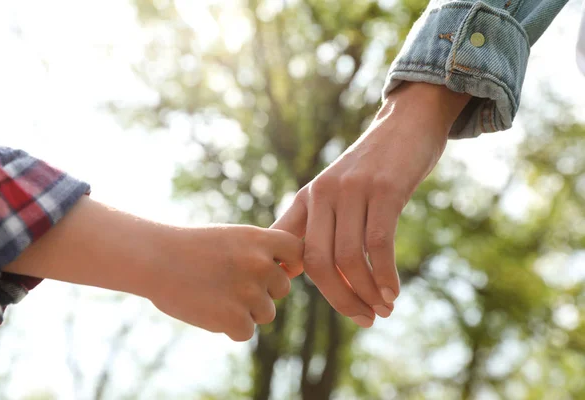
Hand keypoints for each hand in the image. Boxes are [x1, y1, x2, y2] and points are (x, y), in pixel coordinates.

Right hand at [147, 225, 302, 340]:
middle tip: (228, 283)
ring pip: (266, 313)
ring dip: (246, 310)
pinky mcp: (234, 318)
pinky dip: (229, 327)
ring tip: (215, 295)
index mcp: (260, 239)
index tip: (271, 269)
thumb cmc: (192, 247)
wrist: (155, 259)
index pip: (297, 253)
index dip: (287, 264)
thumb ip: (263, 251)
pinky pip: (246, 331)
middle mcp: (260, 264)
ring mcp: (248, 292)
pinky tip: (208, 310)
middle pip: (282, 289)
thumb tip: (292, 270)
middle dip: (261, 291)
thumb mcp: (233, 237)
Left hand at [272, 82, 470, 326]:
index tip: (341, 308)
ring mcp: (352, 190)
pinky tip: (392, 292)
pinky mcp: (383, 189)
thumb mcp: (334, 192)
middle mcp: (324, 193)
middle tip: (365, 319)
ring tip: (383, 310)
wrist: (406, 124)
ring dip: (366, 292)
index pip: (296, 253)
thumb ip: (311, 226)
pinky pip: (378, 243)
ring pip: (349, 257)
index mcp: (308, 198)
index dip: (313, 288)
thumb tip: (292, 270)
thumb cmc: (371, 167)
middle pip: (320, 262)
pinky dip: (385, 275)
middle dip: (341, 299)